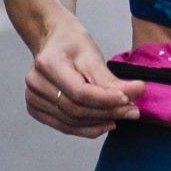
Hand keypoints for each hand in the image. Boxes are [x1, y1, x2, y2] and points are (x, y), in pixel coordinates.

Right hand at [24, 24, 143, 138]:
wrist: (53, 42)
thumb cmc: (73, 45)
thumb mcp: (93, 56)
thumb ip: (111, 79)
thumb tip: (137, 92)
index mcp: (47, 63)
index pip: (80, 92)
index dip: (106, 100)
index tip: (129, 100)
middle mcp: (35, 82)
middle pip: (76, 109)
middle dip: (107, 112)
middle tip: (132, 111)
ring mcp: (32, 98)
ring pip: (71, 122)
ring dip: (100, 122)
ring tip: (122, 116)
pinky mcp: (36, 109)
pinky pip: (64, 126)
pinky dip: (86, 128)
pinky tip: (104, 123)